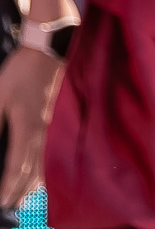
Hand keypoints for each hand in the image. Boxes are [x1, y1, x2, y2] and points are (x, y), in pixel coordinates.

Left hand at [0, 44, 63, 207]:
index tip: (1, 203)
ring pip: (41, 161)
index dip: (8, 186)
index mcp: (27, 127)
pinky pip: (45, 150)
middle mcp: (40, 131)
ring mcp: (47, 125)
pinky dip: (40, 167)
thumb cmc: (21, 72)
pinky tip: (38, 170)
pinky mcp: (49, 118)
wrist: (48, 50)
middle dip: (19, 190)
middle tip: (8, 207)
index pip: (17, 166)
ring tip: (22, 197)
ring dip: (31, 181)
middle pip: (32, 169)